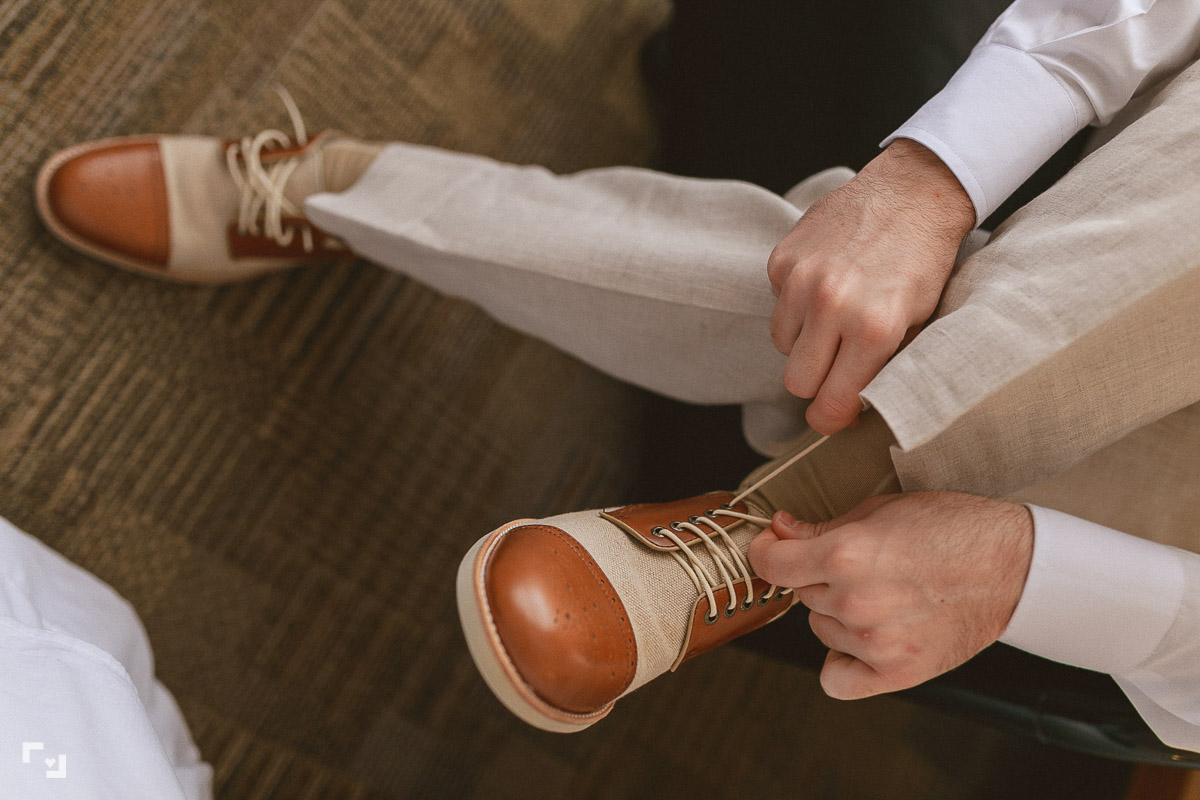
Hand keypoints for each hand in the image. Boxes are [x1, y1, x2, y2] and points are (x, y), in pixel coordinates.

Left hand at [747, 492, 1032, 699]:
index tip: (772, 547)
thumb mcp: (881, 509)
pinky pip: (836, 679)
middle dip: (818, 577)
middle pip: (801, 593)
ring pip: (820, 628)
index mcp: (846, 555)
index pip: (771, 564)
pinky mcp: (897, 671)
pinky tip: (864, 640)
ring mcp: (875, 641)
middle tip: (861, 565)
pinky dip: (844, 662)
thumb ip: (822, 526)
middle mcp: (856, 602)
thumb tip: (778, 531)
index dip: (766, 551)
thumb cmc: (954, 528)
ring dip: (836, 614)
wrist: (1014, 567)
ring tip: (880, 594)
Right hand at [767, 139, 974, 434]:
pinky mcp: (783, 258)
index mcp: (873, 328)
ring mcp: (802, 279)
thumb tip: (853, 406)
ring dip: (803, 341)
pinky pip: (777, 304)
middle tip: (837, 366)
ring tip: (834, 318)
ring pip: (782, 345)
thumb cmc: (924, 259)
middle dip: (816, 382)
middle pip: (796, 382)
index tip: (836, 415)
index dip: (831, 419)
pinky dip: (796, 304)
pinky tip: (825, 284)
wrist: (913, 191)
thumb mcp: (919, 321)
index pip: (829, 404)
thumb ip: (883, 366)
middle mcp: (832, 305)